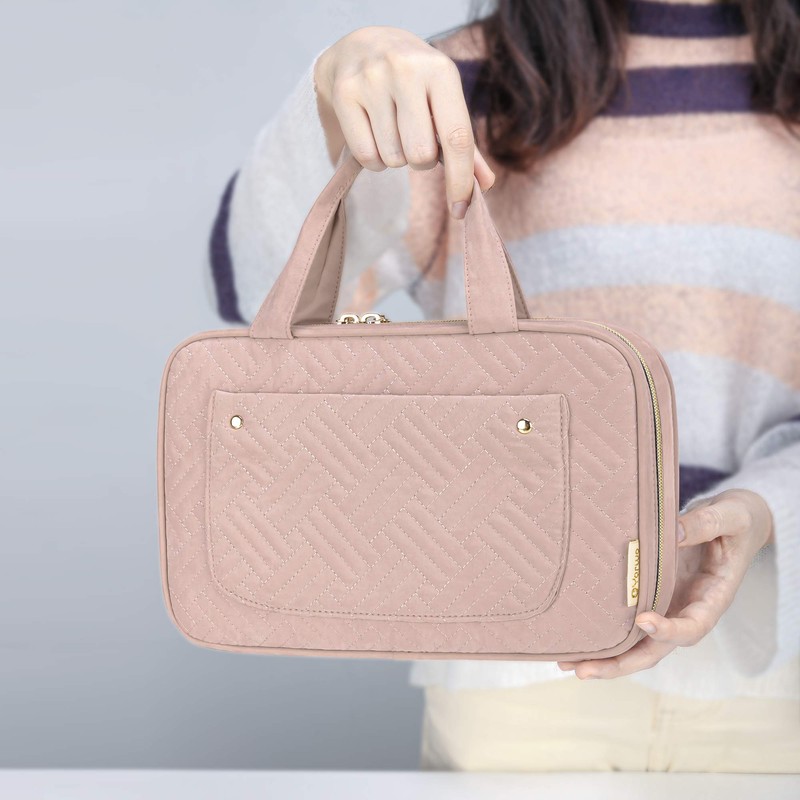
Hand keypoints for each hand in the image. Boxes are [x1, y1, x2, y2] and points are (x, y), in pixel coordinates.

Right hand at [314, 26, 495, 218]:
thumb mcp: (444, 100)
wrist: (362, 45)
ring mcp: (372, 80)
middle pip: (421, 156)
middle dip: (421, 161)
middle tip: (414, 140)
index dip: (461, 180)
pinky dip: (374, 159)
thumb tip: (486, 185)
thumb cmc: (413, 82)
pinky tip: (373, 134)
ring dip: (396, 158)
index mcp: (440, 70)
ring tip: (391, 131)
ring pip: (393, 159)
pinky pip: (367, 156)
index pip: (457, 138)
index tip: (460, 211)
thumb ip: (465, 144)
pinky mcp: (345, 93)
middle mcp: (406, 70)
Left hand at [557, 488, 773, 679]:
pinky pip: (628, 621)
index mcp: (713, 598)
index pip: (692, 626)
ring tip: (567, 663)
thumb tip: (674, 530)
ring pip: (638, 644)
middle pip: (656, 650)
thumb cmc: (736, 519)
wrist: (736, 521)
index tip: (644, 621)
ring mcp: (668, 606)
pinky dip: (604, 633)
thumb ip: (704, 524)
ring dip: (605, 657)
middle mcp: (687, 610)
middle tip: (584, 670)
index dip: (668, 630)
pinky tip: (574, 638)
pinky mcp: (652, 595)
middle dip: (622, 663)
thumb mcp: (729, 516)